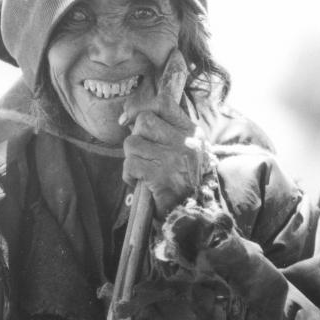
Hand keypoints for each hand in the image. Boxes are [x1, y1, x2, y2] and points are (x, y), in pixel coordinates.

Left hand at [120, 93, 210, 217]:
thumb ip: (166, 132)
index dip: (141, 106)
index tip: (128, 117)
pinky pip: (130, 164)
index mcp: (192, 133)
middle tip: (141, 156)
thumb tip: (130, 116)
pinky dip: (128, 175)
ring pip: (132, 143)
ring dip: (130, 158)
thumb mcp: (185, 152)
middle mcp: (186, 142)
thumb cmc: (183, 183)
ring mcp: (173, 158)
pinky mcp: (160, 176)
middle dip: (135, 138)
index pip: (163, 102)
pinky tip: (138, 182)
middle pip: (144, 121)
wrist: (192, 216)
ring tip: (140, 171)